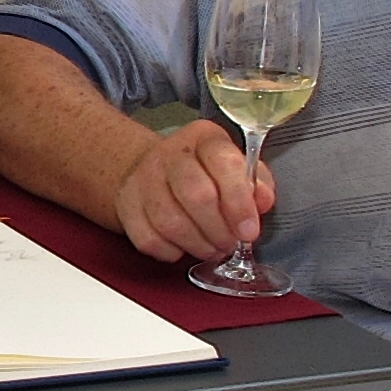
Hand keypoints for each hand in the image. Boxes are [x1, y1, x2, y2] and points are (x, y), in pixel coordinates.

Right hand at [111, 116, 272, 263]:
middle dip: (219, 230)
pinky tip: (183, 247)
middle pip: (196, 195)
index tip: (249, 230)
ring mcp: (144, 179)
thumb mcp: (234, 166)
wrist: (148, 168)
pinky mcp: (127, 205)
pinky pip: (149, 240)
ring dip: (198, 245)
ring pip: (171, 223)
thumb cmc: (201, 171)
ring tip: (211, 249)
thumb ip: (256, 183)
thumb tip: (263, 201)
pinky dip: (172, 252)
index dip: (239, 203)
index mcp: (204, 139)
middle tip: (229, 243)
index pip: (225, 164)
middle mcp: (171, 154)